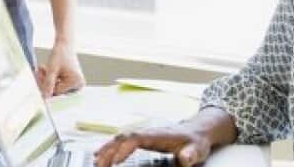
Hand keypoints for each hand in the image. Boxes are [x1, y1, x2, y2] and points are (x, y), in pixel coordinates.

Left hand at [35, 40, 84, 96]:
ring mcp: (76, 84)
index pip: (56, 91)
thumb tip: (45, 97)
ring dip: (47, 79)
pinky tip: (46, 69)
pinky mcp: (72, 82)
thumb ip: (48, 83)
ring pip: (56, 87)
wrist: (65, 44)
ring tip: (41, 68)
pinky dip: (51, 78)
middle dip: (45, 81)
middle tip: (37, 71)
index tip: (36, 76)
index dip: (44, 85)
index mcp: (76, 82)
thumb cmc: (59, 54)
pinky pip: (58, 84)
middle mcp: (79, 85)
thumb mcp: (52, 68)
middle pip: (57, 90)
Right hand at [95, 125, 211, 165]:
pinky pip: (122, 141)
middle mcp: (147, 132)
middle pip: (122, 138)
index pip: (135, 139)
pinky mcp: (142, 138)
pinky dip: (110, 147)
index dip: (123, 149)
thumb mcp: (197, 150)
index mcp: (157, 135)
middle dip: (108, 151)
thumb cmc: (195, 142)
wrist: (197, 131)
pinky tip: (103, 154)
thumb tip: (185, 159)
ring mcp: (143, 134)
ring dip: (106, 149)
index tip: (115, 162)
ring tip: (96, 162)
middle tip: (98, 165)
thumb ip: (190, 155)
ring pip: (119, 138)